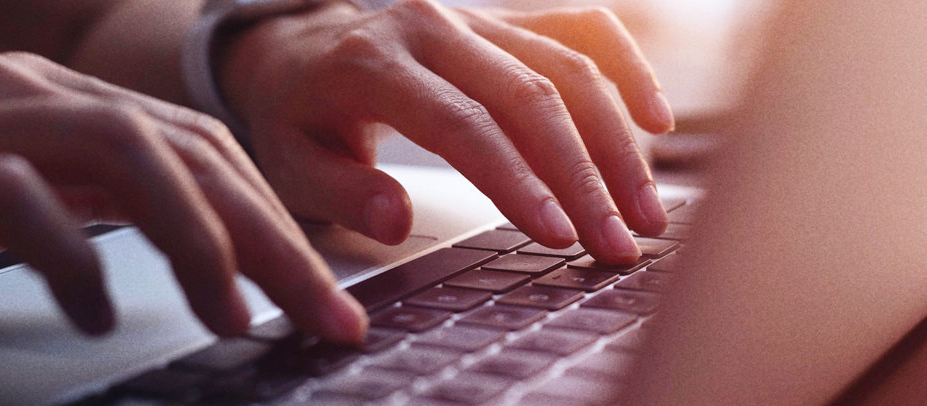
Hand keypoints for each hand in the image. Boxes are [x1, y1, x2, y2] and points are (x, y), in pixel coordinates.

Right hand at [0, 51, 365, 342]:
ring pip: (122, 153)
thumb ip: (100, 199)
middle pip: (185, 150)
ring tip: (230, 313)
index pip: (200, 147)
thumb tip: (200, 243)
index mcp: (67, 100)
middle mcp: (32, 94)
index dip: (274, 218)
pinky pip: (13, 197)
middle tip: (318, 313)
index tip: (323, 294)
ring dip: (194, 240)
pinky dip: (71, 257)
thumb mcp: (17, 190)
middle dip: (267, 237)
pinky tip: (96, 313)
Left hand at [219, 1, 673, 263]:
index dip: (517, 181)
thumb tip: (398, 220)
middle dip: (584, 175)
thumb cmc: (300, 116)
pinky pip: (579, 29)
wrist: (299, 50)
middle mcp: (430, 26)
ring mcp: (473, 15)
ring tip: (647, 210)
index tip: (558, 235)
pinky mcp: (503, 18)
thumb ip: (341, 191)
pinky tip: (656, 119)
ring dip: (616, 141)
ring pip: (565, 67)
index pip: (461, 124)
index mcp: (372, 63)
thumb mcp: (292, 162)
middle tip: (619, 242)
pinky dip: (624, 69)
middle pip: (529, 96)